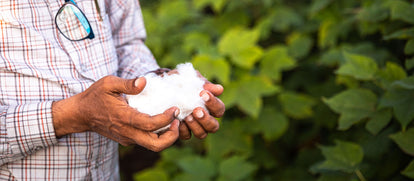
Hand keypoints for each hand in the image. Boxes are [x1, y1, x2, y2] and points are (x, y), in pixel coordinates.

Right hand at [52, 76, 179, 151]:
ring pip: (152, 145)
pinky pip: (146, 141)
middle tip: (177, 121)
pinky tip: (162, 122)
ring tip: (173, 121)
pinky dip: (158, 135)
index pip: (151, 125)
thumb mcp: (108, 83)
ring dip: (166, 137)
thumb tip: (144, 81)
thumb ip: (127, 83)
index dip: (166, 119)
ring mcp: (127, 138)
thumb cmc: (95, 96)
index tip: (175, 109)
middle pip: (156, 145)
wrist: (80, 114)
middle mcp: (127, 132)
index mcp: (124, 118)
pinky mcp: (127, 139)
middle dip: (172, 136)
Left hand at [179, 77, 225, 139]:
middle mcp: (205, 119)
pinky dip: (183, 129)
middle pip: (214, 126)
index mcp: (211, 106)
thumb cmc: (180, 82)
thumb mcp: (191, 79)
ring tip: (187, 116)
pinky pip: (186, 135)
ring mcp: (194, 127)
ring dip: (195, 126)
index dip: (213, 103)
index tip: (203, 94)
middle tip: (196, 110)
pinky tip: (177, 121)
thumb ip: (204, 84)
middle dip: (206, 119)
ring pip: (202, 134)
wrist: (162, 87)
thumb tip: (219, 89)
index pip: (219, 109)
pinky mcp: (182, 131)